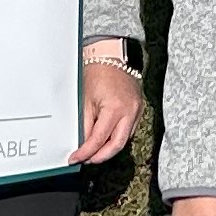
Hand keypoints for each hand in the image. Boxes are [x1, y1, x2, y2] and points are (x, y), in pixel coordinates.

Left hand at [77, 47, 143, 165]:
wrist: (112, 56)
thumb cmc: (98, 72)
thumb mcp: (85, 100)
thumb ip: (85, 124)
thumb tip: (81, 143)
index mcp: (115, 108)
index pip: (99, 139)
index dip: (86, 152)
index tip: (76, 158)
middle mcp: (130, 112)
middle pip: (117, 145)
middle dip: (100, 156)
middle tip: (86, 159)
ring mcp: (137, 111)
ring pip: (124, 140)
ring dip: (108, 148)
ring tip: (94, 151)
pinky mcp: (138, 110)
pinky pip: (128, 130)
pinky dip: (116, 137)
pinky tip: (106, 139)